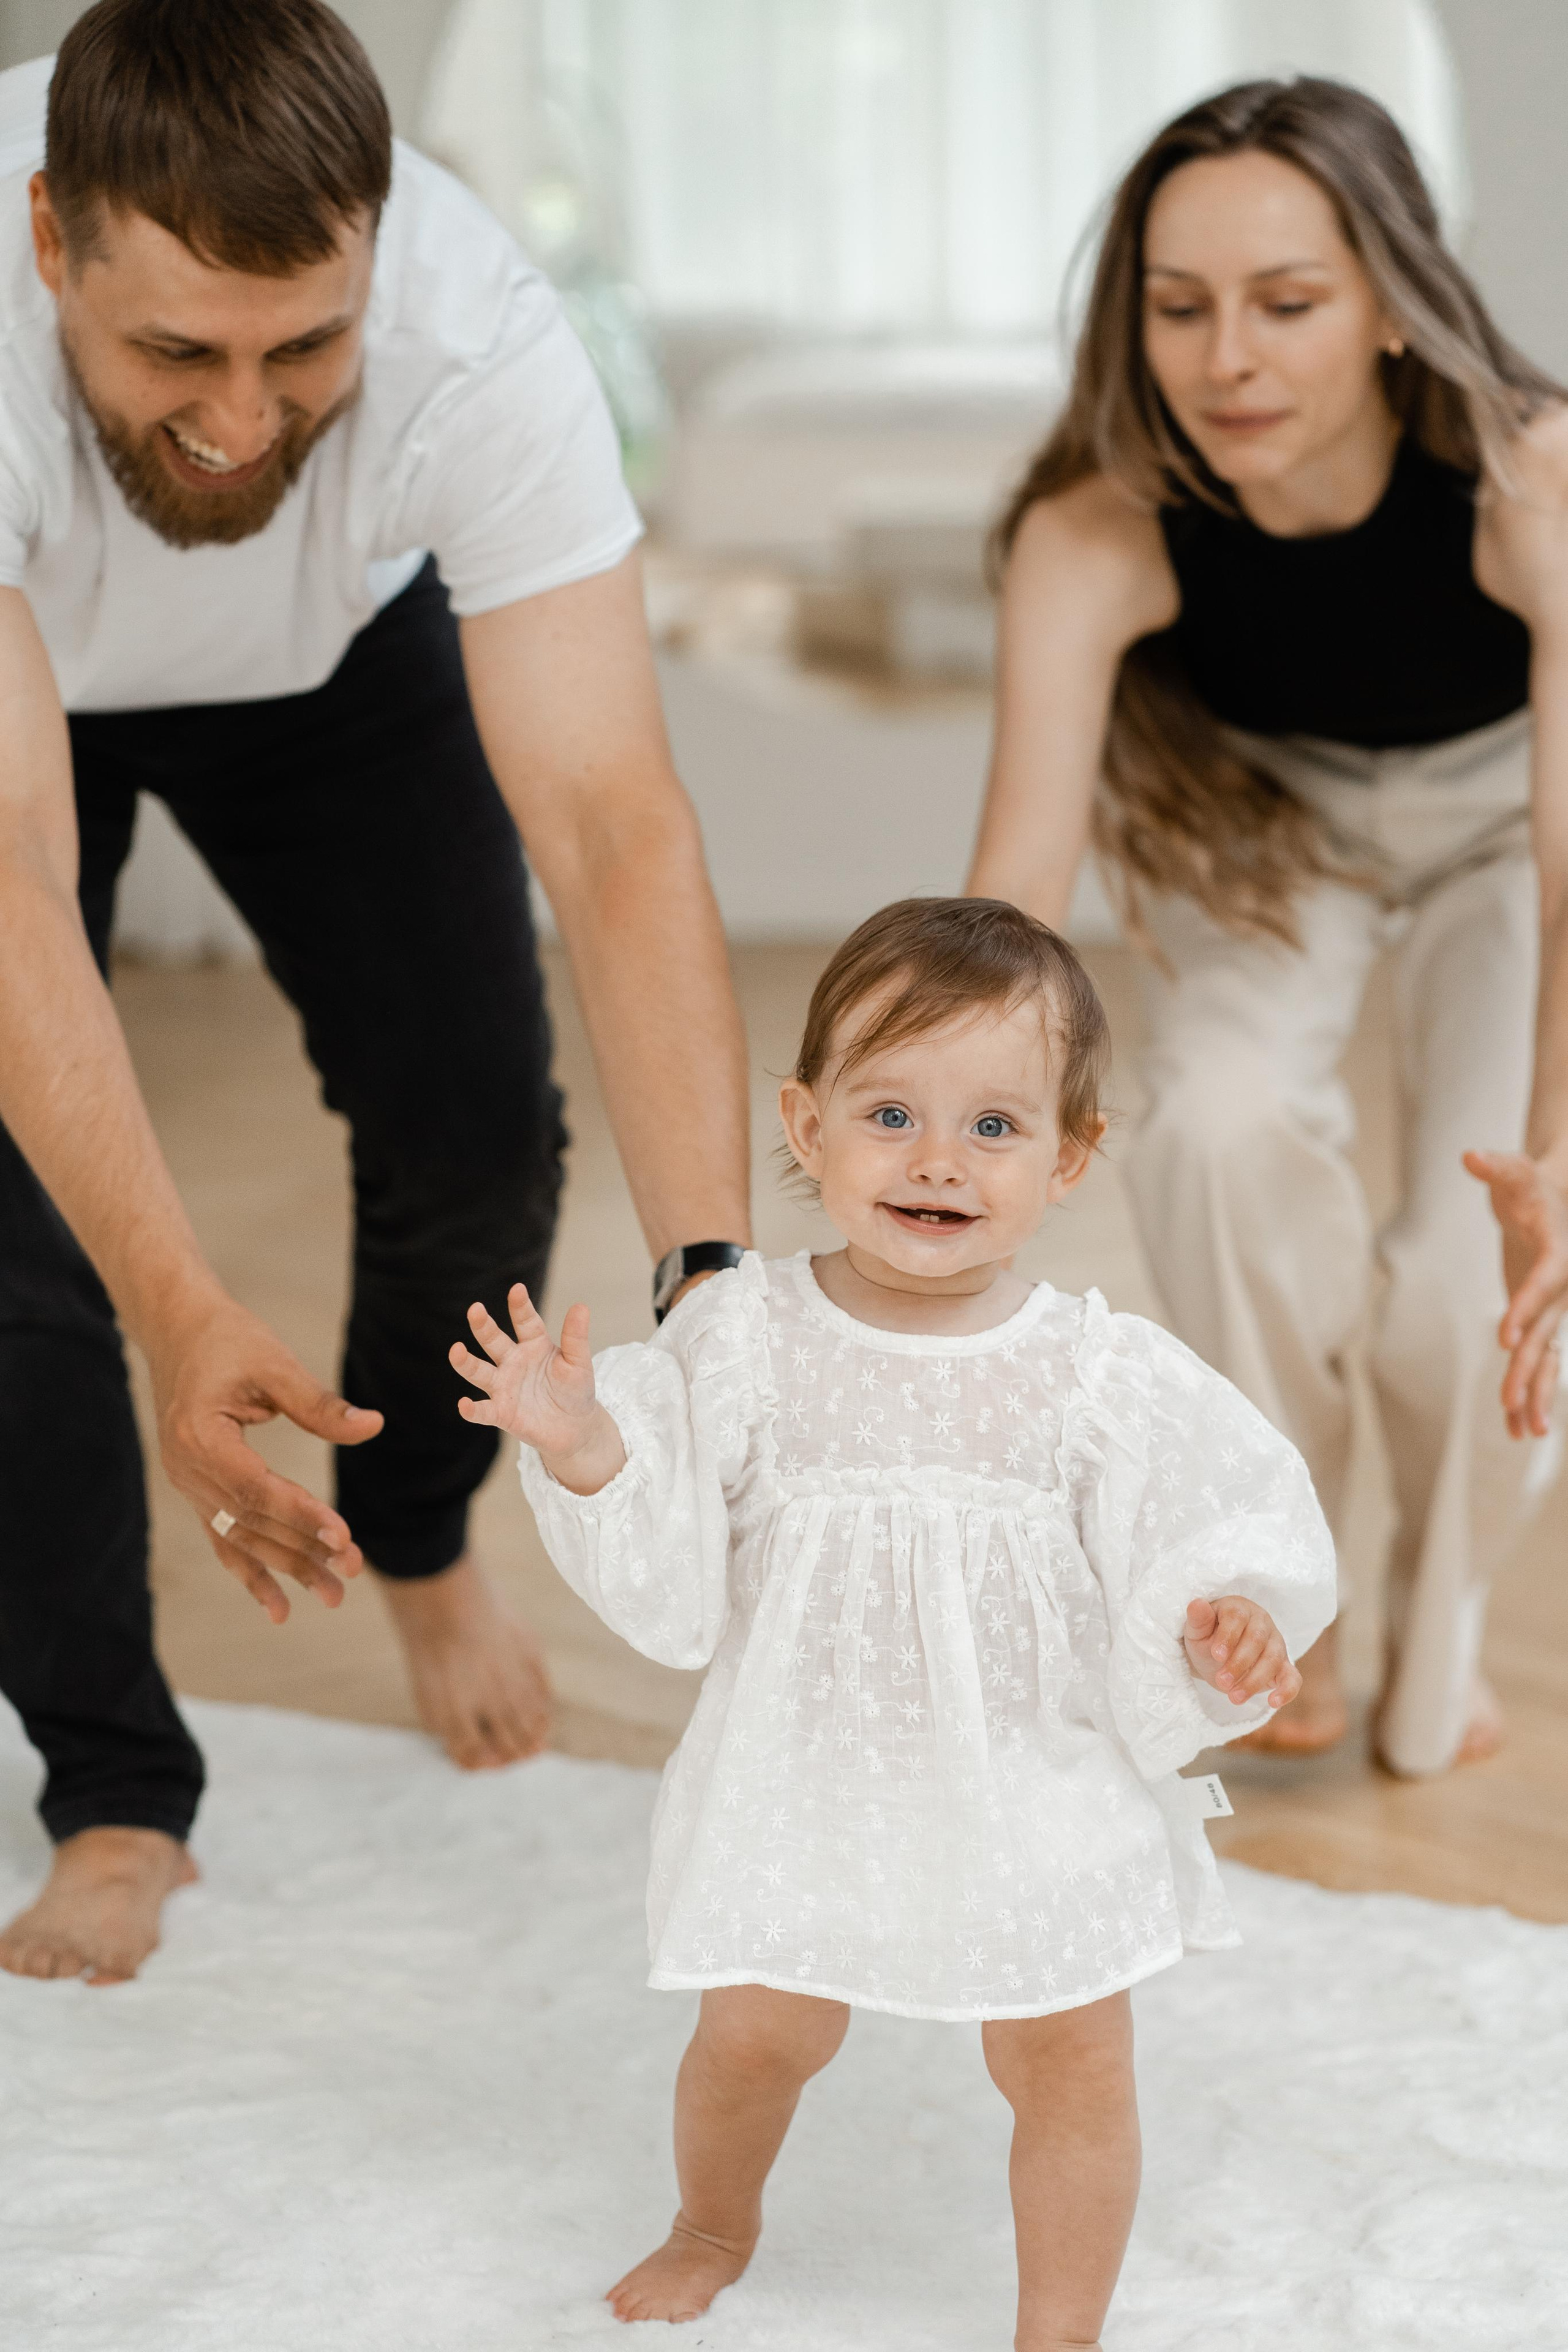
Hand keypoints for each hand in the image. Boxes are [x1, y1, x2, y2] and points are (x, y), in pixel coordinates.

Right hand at [149, 1297, 382, 1623]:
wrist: (178, 1331)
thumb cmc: (229, 1341)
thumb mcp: (275, 1364)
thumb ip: (320, 1403)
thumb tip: (373, 1426)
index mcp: (200, 1437)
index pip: (256, 1490)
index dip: (300, 1516)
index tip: (343, 1537)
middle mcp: (186, 1469)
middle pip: (250, 1523)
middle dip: (301, 1552)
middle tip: (351, 1573)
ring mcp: (186, 1484)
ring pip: (239, 1537)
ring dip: (285, 1568)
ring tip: (333, 1595)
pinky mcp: (195, 1489)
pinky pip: (223, 1537)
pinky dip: (251, 1572)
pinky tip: (280, 1607)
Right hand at [450, 1283, 625, 1493]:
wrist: (574, 1428)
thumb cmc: (575, 1390)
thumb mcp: (579, 1363)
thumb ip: (576, 1337)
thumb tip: (581, 1306)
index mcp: (534, 1344)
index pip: (526, 1322)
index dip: (521, 1307)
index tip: (517, 1289)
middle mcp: (513, 1362)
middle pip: (494, 1341)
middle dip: (483, 1326)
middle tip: (475, 1309)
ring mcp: (504, 1387)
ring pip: (480, 1371)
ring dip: (466, 1362)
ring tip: (456, 1350)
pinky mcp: (502, 1413)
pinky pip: (484, 1411)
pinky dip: (472, 1410)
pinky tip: (464, 1405)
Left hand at [1183, 1597, 1300, 1710]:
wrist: (1217, 1657)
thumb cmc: (1208, 1638)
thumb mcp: (1197, 1630)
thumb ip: (1198, 1619)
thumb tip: (1197, 1604)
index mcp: (1239, 1609)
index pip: (1237, 1617)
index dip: (1228, 1636)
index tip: (1216, 1655)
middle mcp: (1262, 1623)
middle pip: (1256, 1640)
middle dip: (1239, 1663)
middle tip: (1221, 1681)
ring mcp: (1276, 1644)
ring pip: (1273, 1659)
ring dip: (1254, 1681)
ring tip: (1234, 1697)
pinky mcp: (1284, 1665)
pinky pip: (1293, 1677)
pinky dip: (1287, 1690)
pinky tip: (1273, 1702)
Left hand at [1463, 1149, 1567, 1437]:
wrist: (1553, 1200)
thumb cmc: (1531, 1185)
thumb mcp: (1514, 1172)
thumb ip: (1496, 1166)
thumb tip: (1470, 1156)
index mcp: (1559, 1253)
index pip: (1543, 1283)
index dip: (1526, 1307)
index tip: (1506, 1336)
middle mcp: (1561, 1288)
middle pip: (1544, 1332)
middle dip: (1528, 1367)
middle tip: (1509, 1400)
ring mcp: (1552, 1308)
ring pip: (1545, 1356)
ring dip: (1534, 1392)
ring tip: (1525, 1432)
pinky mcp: (1541, 1319)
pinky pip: (1539, 1359)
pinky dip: (1529, 1390)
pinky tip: (1518, 1427)